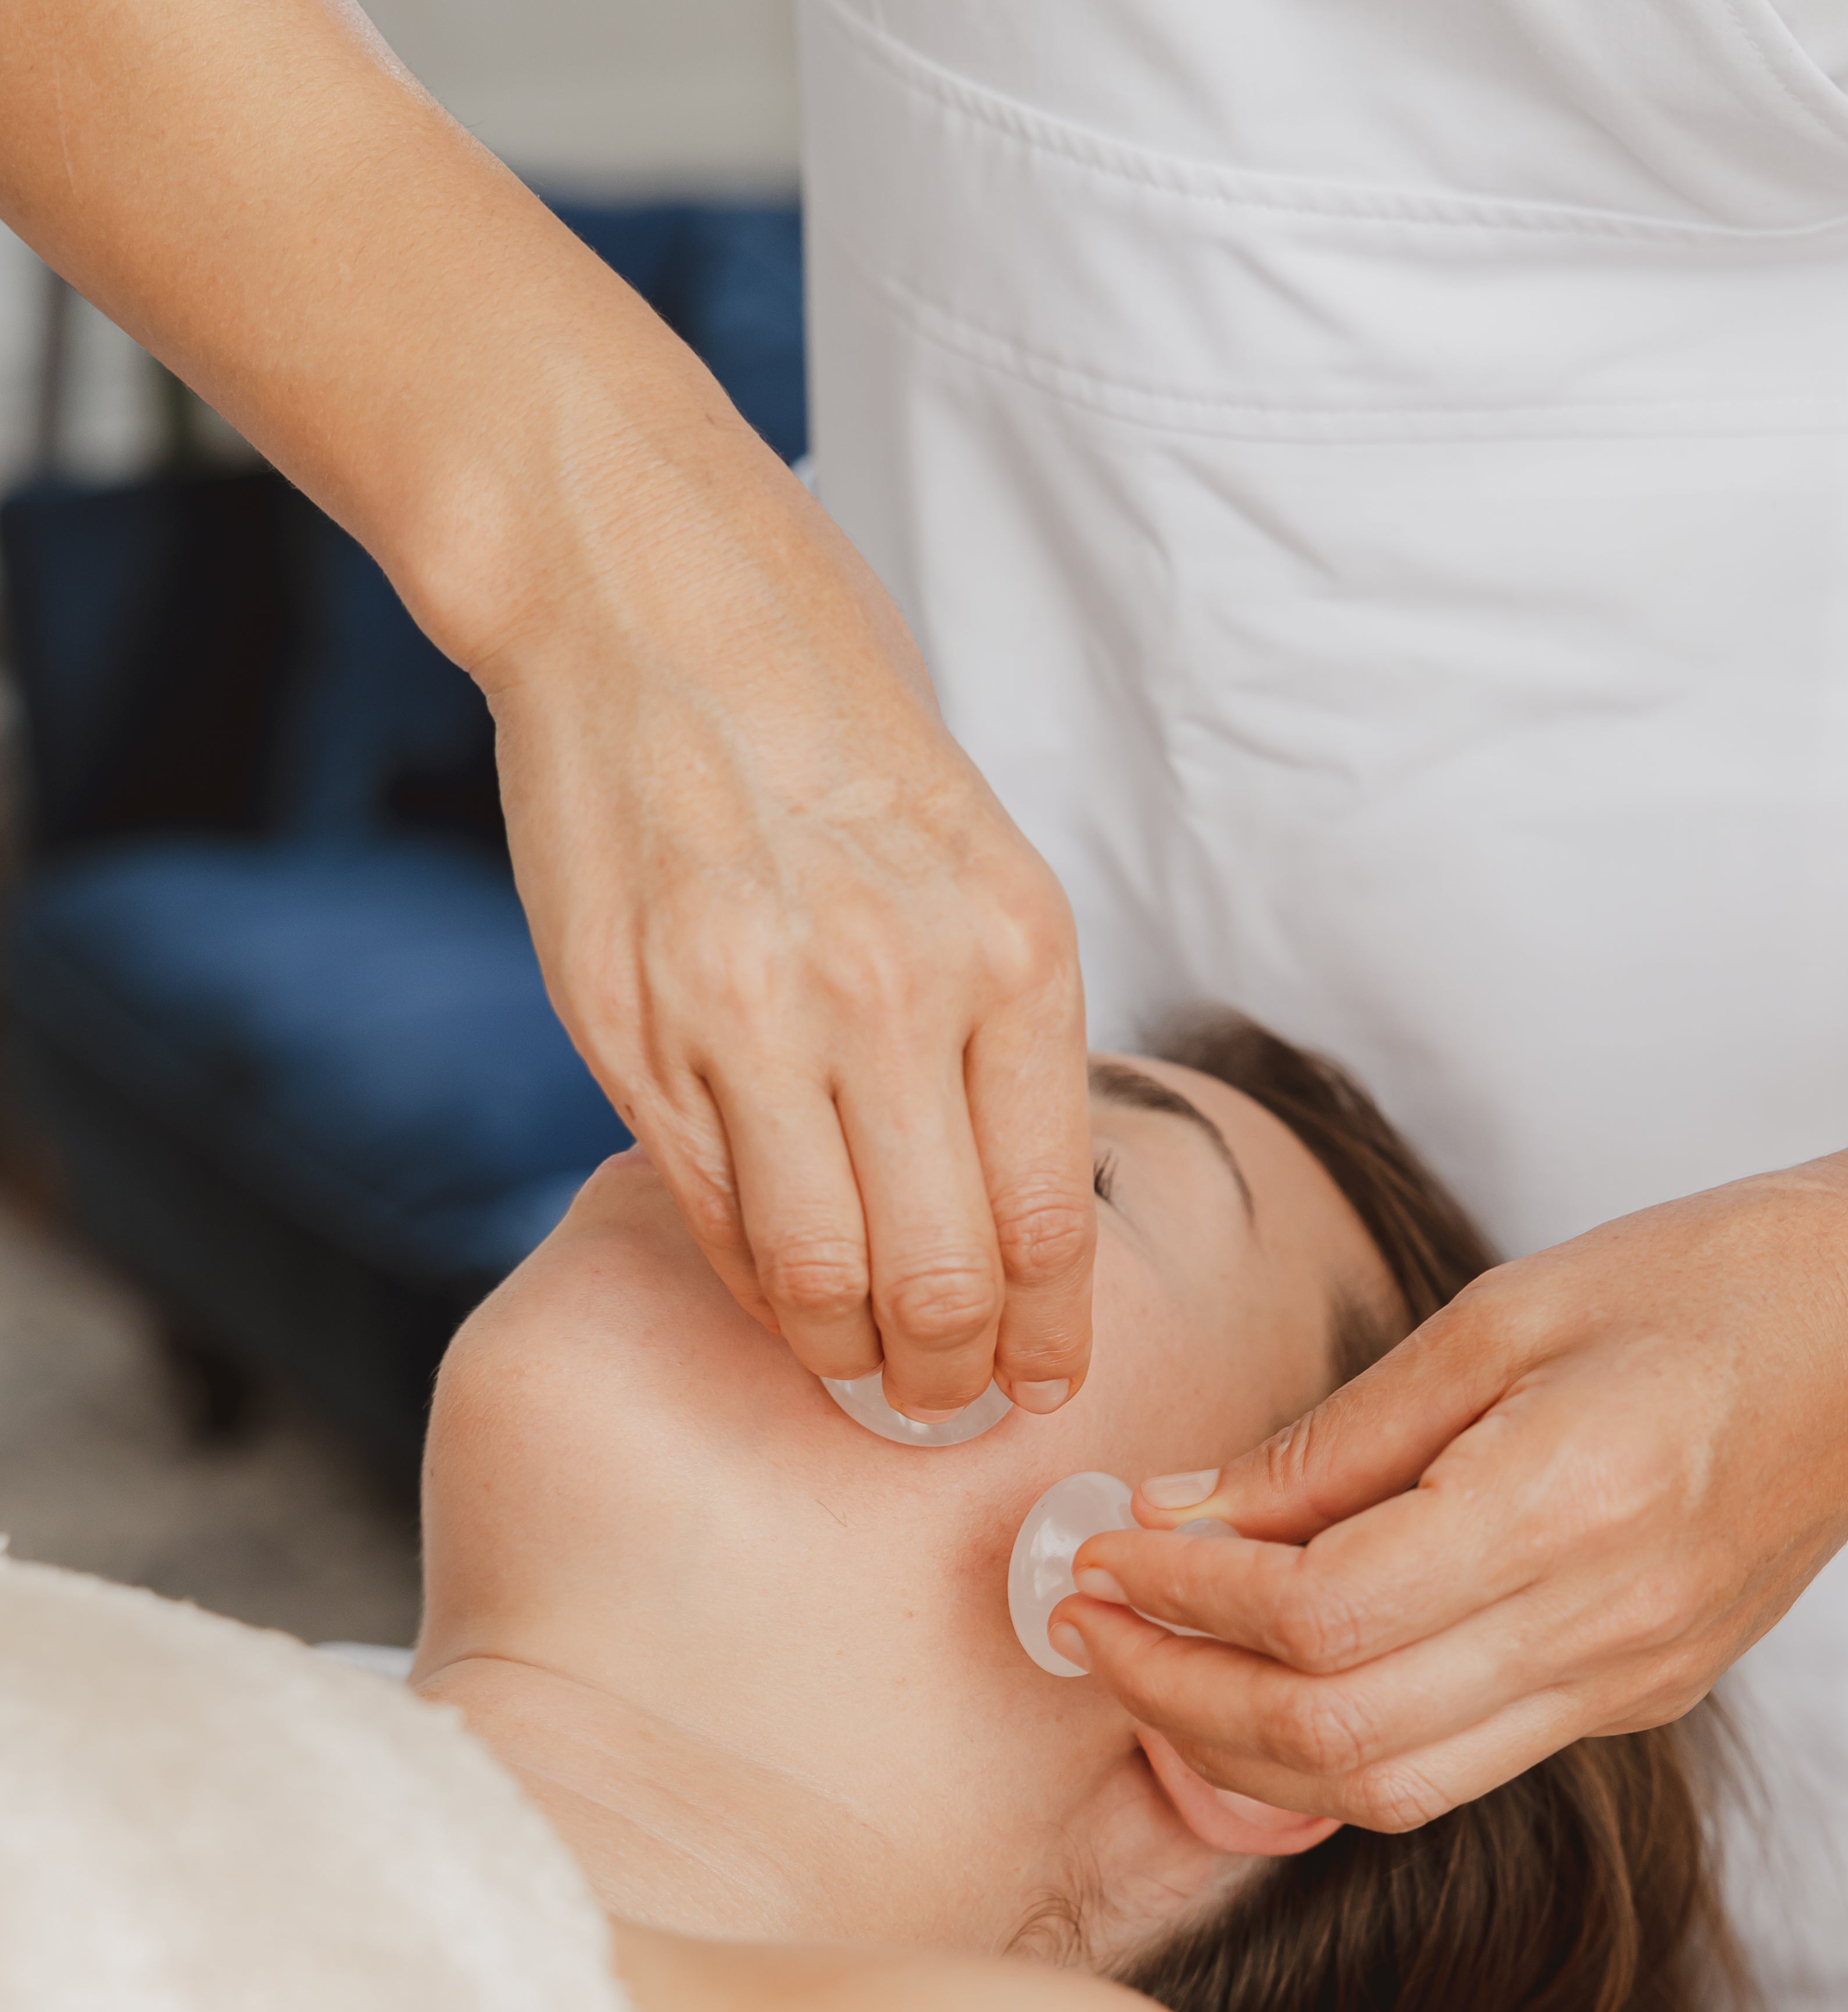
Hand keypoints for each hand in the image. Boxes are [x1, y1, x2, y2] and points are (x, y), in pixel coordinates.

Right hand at [477, 402, 1097, 1420]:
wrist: (652, 603)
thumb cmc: (833, 724)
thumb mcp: (975, 858)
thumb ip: (992, 1030)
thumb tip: (1004, 1217)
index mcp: (1010, 947)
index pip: (1048, 1220)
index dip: (1047, 1340)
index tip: (1042, 1387)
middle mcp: (890, 992)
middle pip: (941, 1279)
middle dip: (952, 1382)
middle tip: (946, 1409)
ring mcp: (751, 1017)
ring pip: (817, 1276)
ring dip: (847, 1360)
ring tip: (861, 1377)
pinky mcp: (634, 1029)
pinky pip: (713, 1213)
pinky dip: (752, 1282)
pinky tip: (776, 1296)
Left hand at [1056, 1124, 1847, 1828]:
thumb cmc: (1713, 1279)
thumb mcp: (1504, 1312)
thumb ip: (1339, 1438)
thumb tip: (1181, 1510)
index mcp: (1565, 1510)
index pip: (1316, 1616)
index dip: (1182, 1595)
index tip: (1097, 1548)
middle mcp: (1602, 1630)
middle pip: (1335, 1737)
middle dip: (1178, 1696)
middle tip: (1085, 1623)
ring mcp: (1629, 1683)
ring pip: (1390, 1787)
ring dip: (1242, 1745)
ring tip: (1150, 1658)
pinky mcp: (1640, 1696)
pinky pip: (1456, 1760)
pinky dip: (1337, 1736)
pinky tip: (1270, 1670)